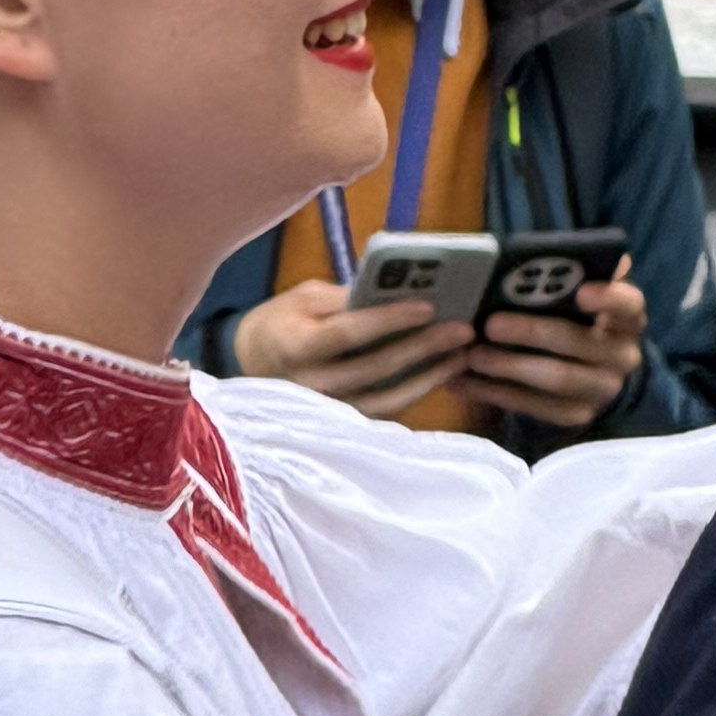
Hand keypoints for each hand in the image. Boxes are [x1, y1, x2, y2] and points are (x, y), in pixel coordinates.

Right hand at [228, 274, 477, 416]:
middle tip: (464, 329)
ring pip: (387, 397)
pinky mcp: (342, 423)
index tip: (429, 306)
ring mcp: (327, 410)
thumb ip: (346, 298)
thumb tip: (402, 293)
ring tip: (463, 353)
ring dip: (429, 375)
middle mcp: (311, 384)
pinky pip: (386, 410)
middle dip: (424, 347)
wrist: (252, 363)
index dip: (390, 320)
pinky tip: (442, 372)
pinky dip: (416, 392)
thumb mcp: (305, 298)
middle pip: (375, 367)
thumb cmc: (284, 321)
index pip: (349, 333)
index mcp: (296, 344)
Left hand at [468, 273, 651, 439]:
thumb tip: (546, 251)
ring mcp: (601, 390)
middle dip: (533, 332)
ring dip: (509, 368)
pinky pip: (535, 407)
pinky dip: (496, 394)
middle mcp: (623, 356)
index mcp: (627, 317)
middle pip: (579, 343)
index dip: (608, 298)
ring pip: (556, 380)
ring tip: (471, 356)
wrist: (591, 370)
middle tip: (490, 324)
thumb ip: (569, 276)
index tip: (580, 292)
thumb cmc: (575, 317)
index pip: (629, 304)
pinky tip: (462, 382)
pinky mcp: (576, 415)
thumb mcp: (580, 294)